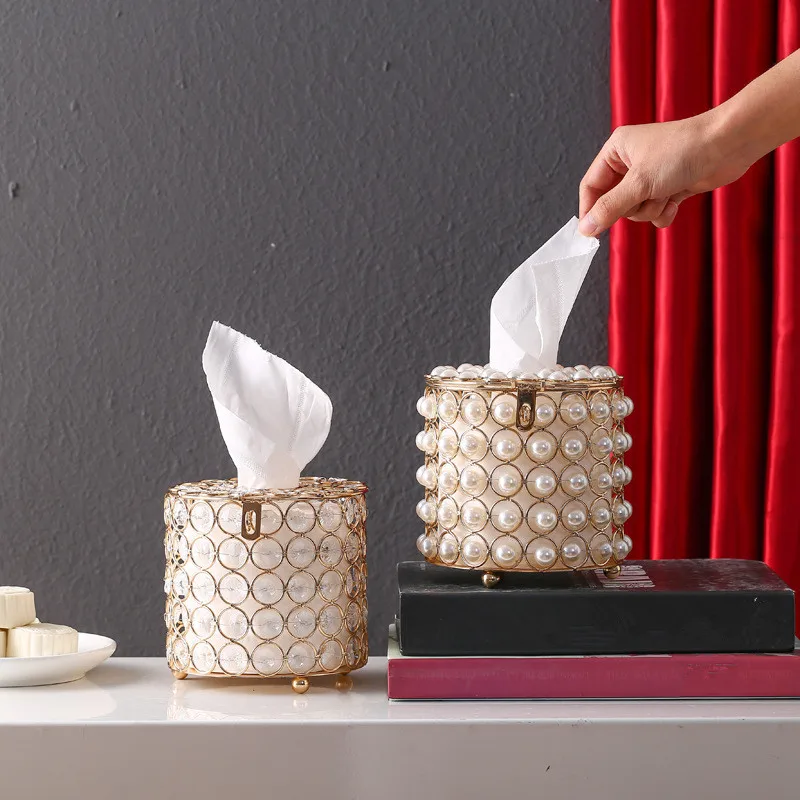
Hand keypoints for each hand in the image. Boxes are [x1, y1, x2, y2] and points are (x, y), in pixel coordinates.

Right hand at [578, 112, 751, 235]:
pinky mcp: (669, 188)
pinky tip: (677, 199)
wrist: (727, 145)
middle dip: (631, 207)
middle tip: (645, 198)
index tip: (590, 233)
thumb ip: (609, 208)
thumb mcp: (639, 183)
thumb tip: (586, 229)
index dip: (590, 210)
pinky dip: (664, 211)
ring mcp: (651, 177)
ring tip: (667, 194)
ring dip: (651, 209)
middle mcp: (631, 162)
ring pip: (635, 211)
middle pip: (613, 203)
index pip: (591, 186)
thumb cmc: (683, 151)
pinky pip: (655, 213)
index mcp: (617, 150)